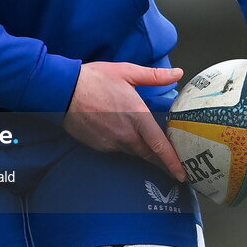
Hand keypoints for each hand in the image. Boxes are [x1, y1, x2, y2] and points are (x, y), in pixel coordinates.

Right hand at [63, 62, 186, 180]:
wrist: (63, 91)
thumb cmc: (95, 79)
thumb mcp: (126, 72)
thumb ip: (154, 76)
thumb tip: (178, 74)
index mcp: (137, 117)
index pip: (160, 146)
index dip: (173, 162)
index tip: (183, 174)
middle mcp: (126, 135)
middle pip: (149, 154)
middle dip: (162, 162)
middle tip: (174, 169)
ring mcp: (112, 142)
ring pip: (133, 151)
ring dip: (143, 151)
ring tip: (150, 150)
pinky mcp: (99, 146)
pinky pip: (117, 149)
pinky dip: (124, 145)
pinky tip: (122, 136)